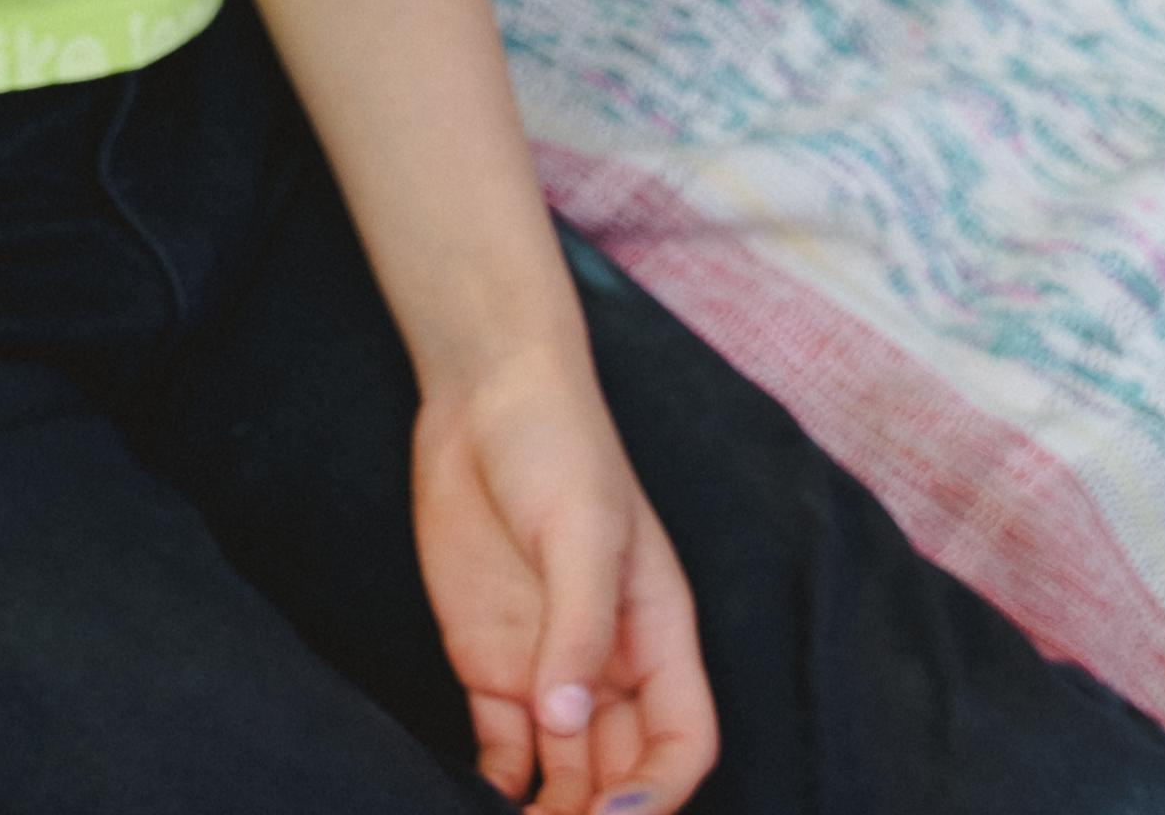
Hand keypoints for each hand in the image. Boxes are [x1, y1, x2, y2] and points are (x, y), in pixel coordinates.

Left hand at [413, 350, 716, 812]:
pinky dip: (500, 783)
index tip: (615, 813)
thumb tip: (565, 722)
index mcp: (657, 633)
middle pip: (622, 770)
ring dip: (551, 810)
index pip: (682, 738)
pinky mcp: (489, 663)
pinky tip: (485, 799)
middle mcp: (608, 664)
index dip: (661, 788)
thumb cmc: (557, 442)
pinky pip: (504, 747)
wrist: (482, 392)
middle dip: (602, 813)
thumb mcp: (582, 528)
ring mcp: (547, 668)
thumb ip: (578, 627)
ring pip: (564, 770)